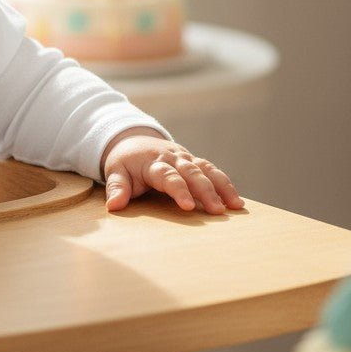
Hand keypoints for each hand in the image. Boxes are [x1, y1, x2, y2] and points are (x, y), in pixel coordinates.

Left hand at [101, 129, 243, 214]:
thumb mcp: (115, 172)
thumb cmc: (125, 162)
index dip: (179, 190)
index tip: (188, 206)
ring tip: (235, 206)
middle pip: (192, 172)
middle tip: (217, 211)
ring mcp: (186, 158)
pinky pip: (212, 170)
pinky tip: (236, 201)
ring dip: (222, 187)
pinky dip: (225, 183)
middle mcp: (172, 158)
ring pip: (207, 169)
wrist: (133, 141)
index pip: (167, 176)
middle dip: (205, 191)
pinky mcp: (194, 161)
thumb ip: (116, 188)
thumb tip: (114, 206)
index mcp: (153, 162)